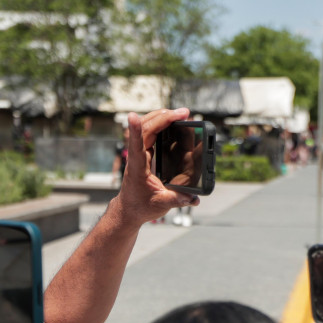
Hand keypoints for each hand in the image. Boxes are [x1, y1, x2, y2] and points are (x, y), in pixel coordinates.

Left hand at [118, 109, 199, 223]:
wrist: (130, 209)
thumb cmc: (141, 207)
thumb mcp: (160, 205)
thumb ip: (177, 200)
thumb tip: (193, 198)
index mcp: (138, 168)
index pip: (134, 146)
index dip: (135, 130)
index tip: (132, 116)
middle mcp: (137, 157)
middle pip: (146, 129)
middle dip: (163, 117)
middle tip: (183, 113)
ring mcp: (139, 153)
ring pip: (147, 127)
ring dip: (162, 117)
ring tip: (179, 113)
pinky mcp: (143, 153)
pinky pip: (150, 132)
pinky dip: (160, 123)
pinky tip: (171, 121)